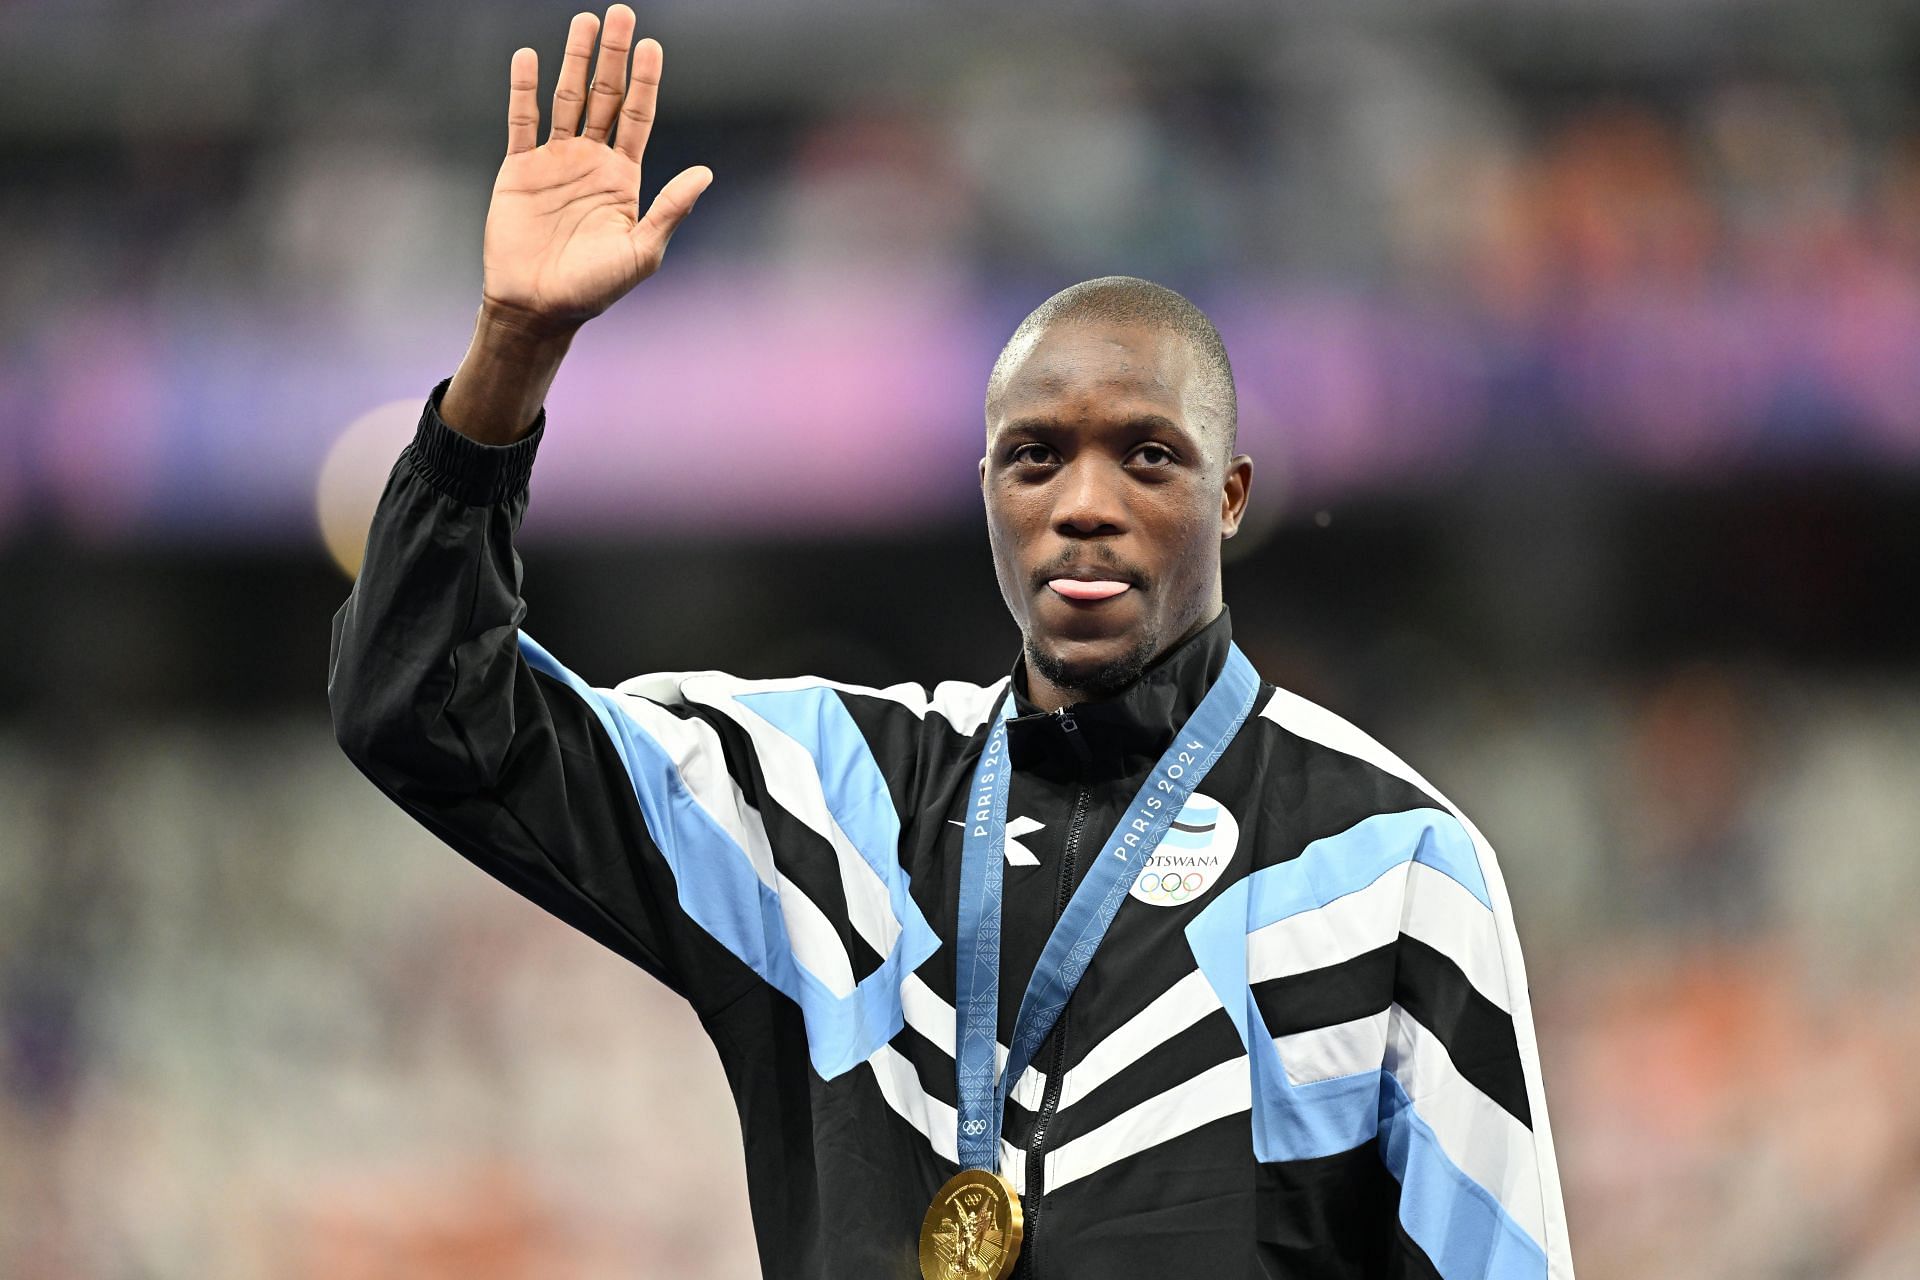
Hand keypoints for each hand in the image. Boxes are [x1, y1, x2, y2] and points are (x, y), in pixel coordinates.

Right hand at [481, 5, 711, 334]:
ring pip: (566, 99)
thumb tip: (706, 173)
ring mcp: (554, 161)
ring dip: (574, 61)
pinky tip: (529, 58)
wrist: (539, 308)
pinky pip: (522, 121)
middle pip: (604, 96)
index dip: (645, 81)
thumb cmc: (594, 288)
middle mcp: (591, 161)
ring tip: (584, 22)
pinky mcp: (518, 169)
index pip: (637, 117)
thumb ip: (671, 209)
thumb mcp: (641, 251)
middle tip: (620, 14)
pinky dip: (524, 90)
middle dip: (612, 57)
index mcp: (623, 177)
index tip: (652, 46)